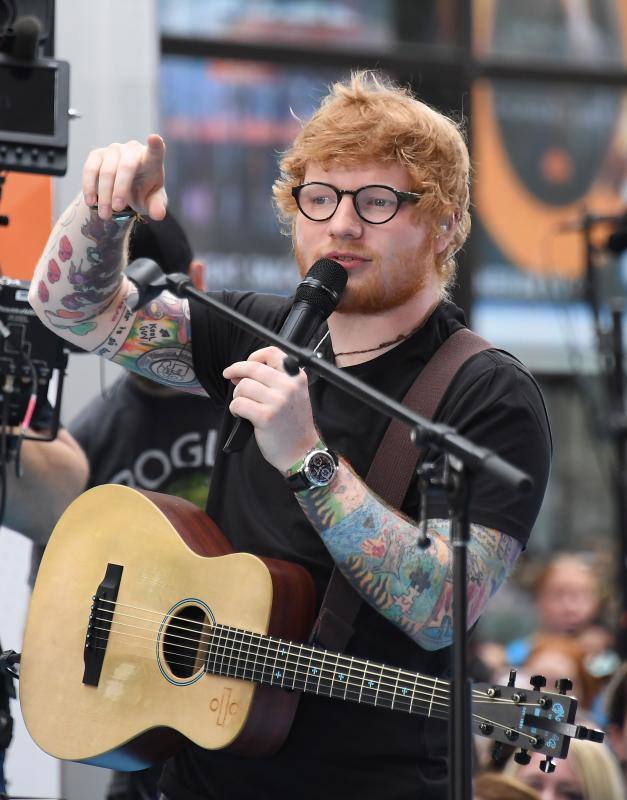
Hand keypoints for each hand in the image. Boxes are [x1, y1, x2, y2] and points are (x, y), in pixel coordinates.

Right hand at [82, 134, 166, 219]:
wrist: (123, 191)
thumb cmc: (143, 193)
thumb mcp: (153, 202)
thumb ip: (157, 207)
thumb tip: (159, 215)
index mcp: (152, 160)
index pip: (156, 151)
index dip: (155, 145)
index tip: (154, 138)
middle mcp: (132, 150)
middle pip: (126, 167)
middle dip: (120, 190)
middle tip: (117, 209)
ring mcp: (114, 150)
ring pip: (106, 171)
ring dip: (104, 195)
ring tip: (105, 214)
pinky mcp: (97, 155)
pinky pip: (90, 169)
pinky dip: (89, 187)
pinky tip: (91, 202)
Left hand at [223, 347, 319, 471]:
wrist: (302, 451)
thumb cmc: (294, 425)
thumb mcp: (293, 395)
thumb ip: (272, 380)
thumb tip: (240, 372)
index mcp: (297, 377)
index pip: (272, 353)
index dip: (254, 356)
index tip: (246, 363)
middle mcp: (289, 387)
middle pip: (253, 368)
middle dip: (236, 371)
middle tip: (229, 376)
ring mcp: (277, 401)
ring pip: (243, 386)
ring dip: (237, 396)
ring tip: (243, 405)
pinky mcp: (265, 416)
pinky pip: (238, 404)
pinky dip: (235, 409)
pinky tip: (241, 415)